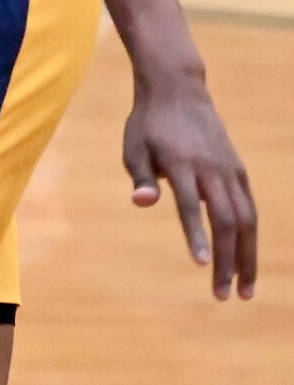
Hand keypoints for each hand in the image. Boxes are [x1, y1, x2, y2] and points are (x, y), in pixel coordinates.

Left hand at [125, 72, 257, 299]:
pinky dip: (250, 235)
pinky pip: (249, 207)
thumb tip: (142, 203)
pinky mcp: (238, 170)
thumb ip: (141, 176)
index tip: (202, 265)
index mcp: (181, 163)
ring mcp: (229, 170)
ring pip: (246, 220)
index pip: (191, 206)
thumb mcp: (134, 145)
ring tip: (244, 290)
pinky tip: (247, 259)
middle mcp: (211, 168)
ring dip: (246, 257)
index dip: (197, 236)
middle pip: (226, 221)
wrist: (177, 90)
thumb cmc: (148, 123)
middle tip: (222, 295)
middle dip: (227, 261)